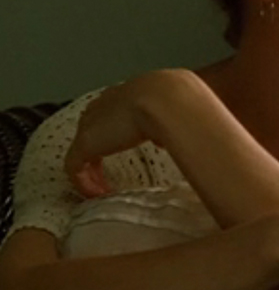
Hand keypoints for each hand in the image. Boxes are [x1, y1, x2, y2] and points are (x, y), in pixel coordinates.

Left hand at [64, 71, 194, 196]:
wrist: (166, 100)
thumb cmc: (179, 102)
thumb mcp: (180, 108)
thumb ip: (178, 120)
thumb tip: (191, 132)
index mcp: (126, 94)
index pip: (112, 113)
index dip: (115, 132)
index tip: (126, 149)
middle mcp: (105, 105)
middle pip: (92, 129)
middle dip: (99, 150)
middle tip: (107, 173)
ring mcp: (92, 124)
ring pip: (82, 150)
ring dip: (92, 171)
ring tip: (102, 190)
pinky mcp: (85, 143)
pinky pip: (76, 167)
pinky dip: (85, 182)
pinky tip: (98, 195)